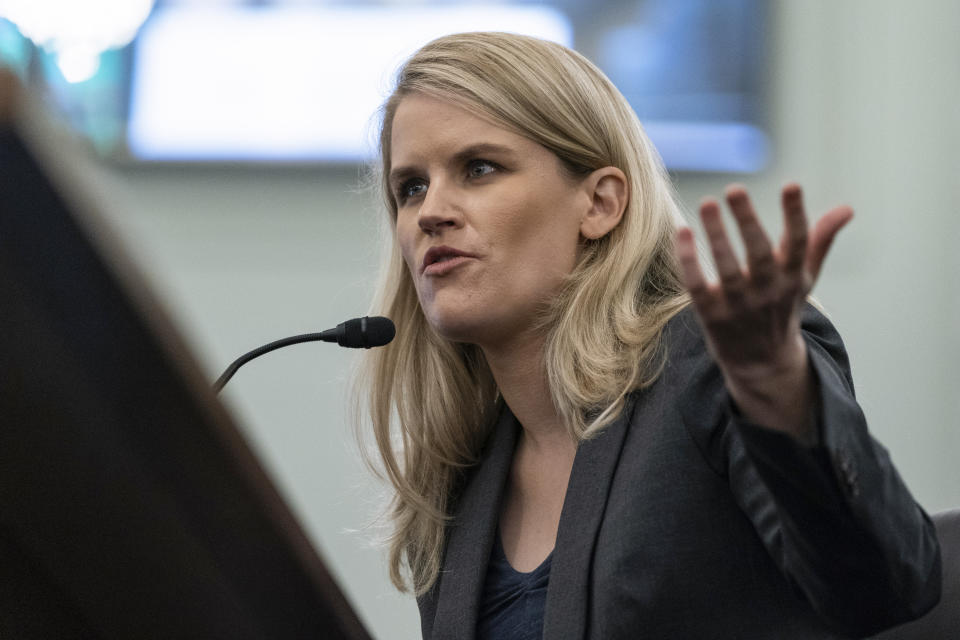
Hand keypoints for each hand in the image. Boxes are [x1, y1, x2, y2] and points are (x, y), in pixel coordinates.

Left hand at [674, 183, 852, 441]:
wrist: (762, 364)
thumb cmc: (782, 308)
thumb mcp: (804, 278)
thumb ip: (820, 241)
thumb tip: (847, 208)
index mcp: (793, 278)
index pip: (799, 243)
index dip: (795, 214)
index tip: (791, 185)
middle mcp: (768, 292)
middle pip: (759, 254)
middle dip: (748, 221)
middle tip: (735, 188)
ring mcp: (739, 305)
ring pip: (727, 268)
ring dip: (717, 236)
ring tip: (707, 203)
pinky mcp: (711, 316)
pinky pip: (698, 286)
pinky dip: (689, 261)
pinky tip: (683, 231)